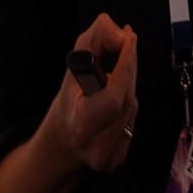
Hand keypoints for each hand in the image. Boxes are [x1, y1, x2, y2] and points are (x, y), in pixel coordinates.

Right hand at [49, 13, 139, 174]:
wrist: (61, 146)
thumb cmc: (66, 105)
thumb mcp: (70, 72)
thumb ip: (92, 44)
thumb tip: (120, 32)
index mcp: (79, 126)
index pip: (111, 96)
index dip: (124, 65)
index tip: (129, 38)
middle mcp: (96, 147)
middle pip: (125, 100)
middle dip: (129, 67)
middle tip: (127, 41)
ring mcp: (109, 156)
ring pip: (131, 110)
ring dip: (128, 85)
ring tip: (117, 70)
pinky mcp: (119, 160)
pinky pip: (132, 122)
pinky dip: (127, 104)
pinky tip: (117, 97)